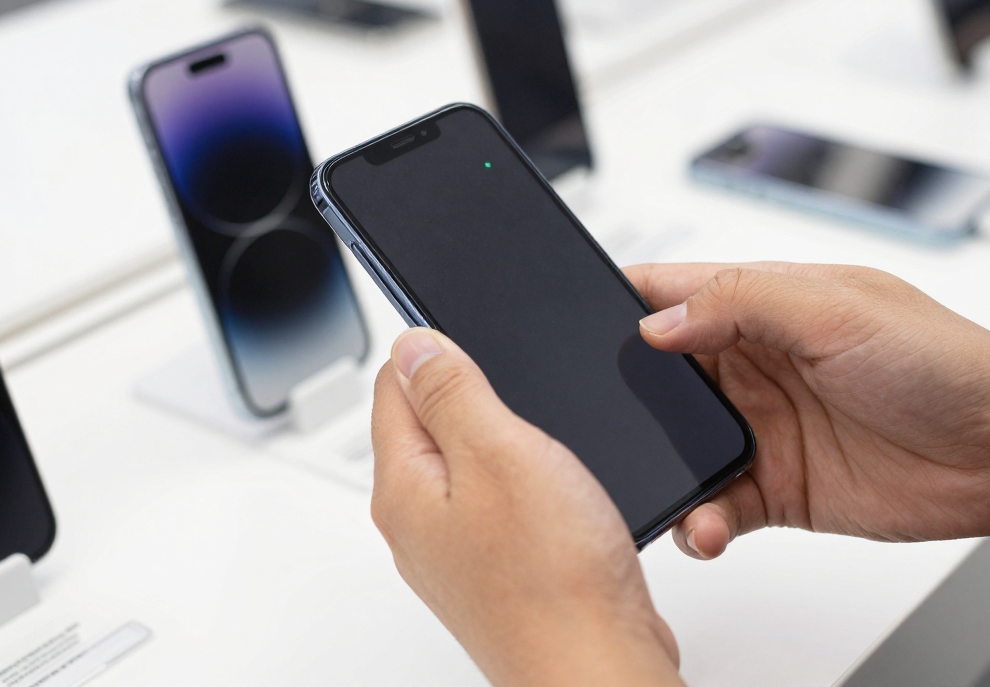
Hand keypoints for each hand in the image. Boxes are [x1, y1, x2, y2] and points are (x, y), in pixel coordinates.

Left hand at [370, 328, 683, 686]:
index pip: (392, 384)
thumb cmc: (554, 579)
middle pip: (430, 423)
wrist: (597, 667)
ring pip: (472, 463)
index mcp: (403, 487)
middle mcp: (420, 523)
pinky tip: (562, 488)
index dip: (435, 347)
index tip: (477, 336)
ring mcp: (458, 550)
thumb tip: (412, 343)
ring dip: (508, 440)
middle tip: (525, 393)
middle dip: (475, 394)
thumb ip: (451, 392)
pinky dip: (530, 482)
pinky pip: (503, 502)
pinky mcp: (500, 568)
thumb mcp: (500, 452)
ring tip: (549, 442)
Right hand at [627, 262, 989, 558]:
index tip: (576, 324)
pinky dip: (699, 520)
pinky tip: (709, 525)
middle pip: (657, 376)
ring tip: (670, 485)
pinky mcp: (774, 489)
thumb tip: (657, 322)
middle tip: (612, 424)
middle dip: (627, 401)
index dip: (621, 303)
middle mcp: (753, 364)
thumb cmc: (944, 363)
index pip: (669, 292)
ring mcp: (761, 428)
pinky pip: (713, 505)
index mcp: (762, 304)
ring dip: (663, 468)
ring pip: (677, 447)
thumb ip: (741, 303)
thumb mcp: (838, 309)